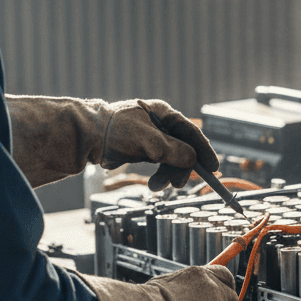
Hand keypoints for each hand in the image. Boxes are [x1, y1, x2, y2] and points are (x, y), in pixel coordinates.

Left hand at [102, 99, 219, 190]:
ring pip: (171, 159)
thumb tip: (192, 160)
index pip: (191, 132)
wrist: (87, 137)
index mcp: (163, 113)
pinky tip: (153, 184)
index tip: (213, 168)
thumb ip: (172, 151)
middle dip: (182, 168)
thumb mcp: (148, 142)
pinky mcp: (143, 149)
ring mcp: (152, 136)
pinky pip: (160, 163)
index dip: (204, 150)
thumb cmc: (114, 132)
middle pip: (183, 148)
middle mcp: (160, 124)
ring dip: (168, 175)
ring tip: (156, 187)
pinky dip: (159, 175)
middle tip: (178, 184)